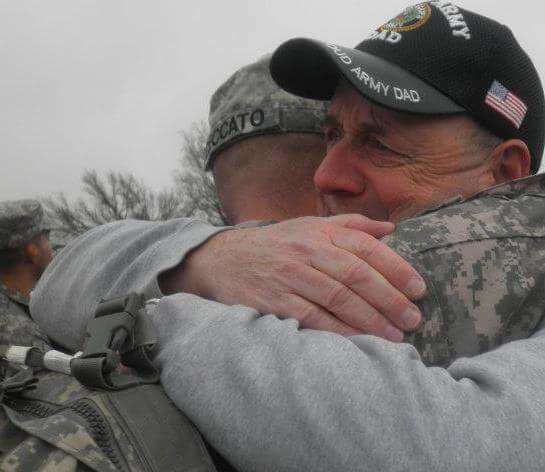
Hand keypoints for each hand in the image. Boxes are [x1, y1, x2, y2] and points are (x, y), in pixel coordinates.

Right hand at [161, 215, 425, 340]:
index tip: (419, 289)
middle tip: (413, 319)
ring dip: (370, 319)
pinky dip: (339, 331)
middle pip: (356, 275)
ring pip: (338, 298)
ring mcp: (289, 276)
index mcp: (319, 232)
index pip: (365, 248)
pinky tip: (359, 341)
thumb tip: (390, 228)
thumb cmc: (275, 244)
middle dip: (390, 299)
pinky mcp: (274, 301)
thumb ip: (350, 225)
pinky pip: (312, 318)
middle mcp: (306, 251)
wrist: (223, 260)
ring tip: (395, 336)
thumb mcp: (309, 225)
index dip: (396, 269)